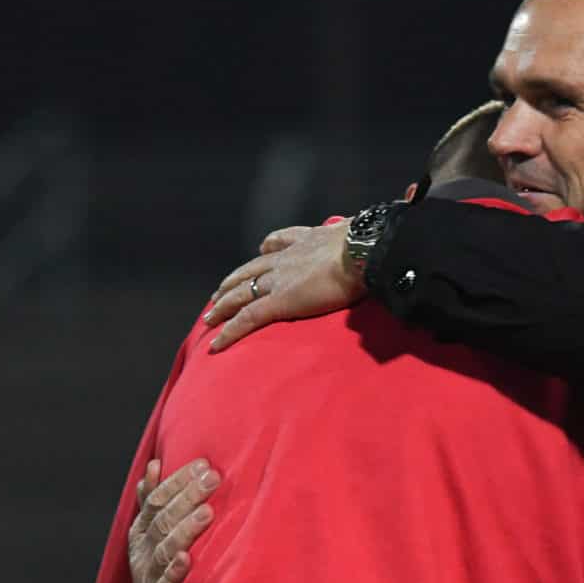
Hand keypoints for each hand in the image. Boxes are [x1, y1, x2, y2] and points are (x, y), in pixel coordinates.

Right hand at [127, 458, 218, 582]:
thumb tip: (153, 464)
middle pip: (162, 520)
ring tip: (207, 512)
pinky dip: (175, 572)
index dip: (176, 481)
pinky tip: (187, 559)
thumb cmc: (162, 570)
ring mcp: (147, 577)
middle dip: (187, 496)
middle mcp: (141, 551)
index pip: (155, 500)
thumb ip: (152, 502)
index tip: (202, 463)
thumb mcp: (153, 535)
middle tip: (212, 478)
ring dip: (185, 529)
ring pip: (164, 549)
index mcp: (141, 532)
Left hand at [203, 220, 362, 351]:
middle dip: (232, 282)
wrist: (363, 252)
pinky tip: (216, 344)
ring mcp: (278, 280)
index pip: (277, 245)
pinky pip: (246, 319)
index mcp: (305, 242)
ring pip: (240, 293)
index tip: (259, 252)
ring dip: (222, 306)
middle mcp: (285, 259)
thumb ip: (356, 243)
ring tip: (210, 317)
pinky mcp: (278, 302)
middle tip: (219, 293)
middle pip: (249, 271)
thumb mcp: (358, 238)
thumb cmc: (369, 247)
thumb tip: (374, 248)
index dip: (266, 252)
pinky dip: (229, 332)